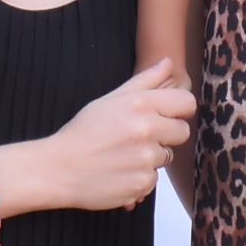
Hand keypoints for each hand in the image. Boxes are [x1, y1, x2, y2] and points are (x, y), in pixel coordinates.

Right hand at [37, 61, 196, 211]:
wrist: (58, 169)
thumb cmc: (83, 132)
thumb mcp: (111, 99)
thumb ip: (145, 80)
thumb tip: (168, 61)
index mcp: (141, 104)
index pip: (187, 103)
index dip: (178, 110)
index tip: (166, 116)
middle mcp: (147, 130)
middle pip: (182, 132)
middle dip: (166, 135)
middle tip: (138, 138)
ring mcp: (146, 159)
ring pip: (166, 157)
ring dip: (150, 158)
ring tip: (122, 156)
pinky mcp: (142, 183)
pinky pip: (153, 179)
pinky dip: (139, 178)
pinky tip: (119, 172)